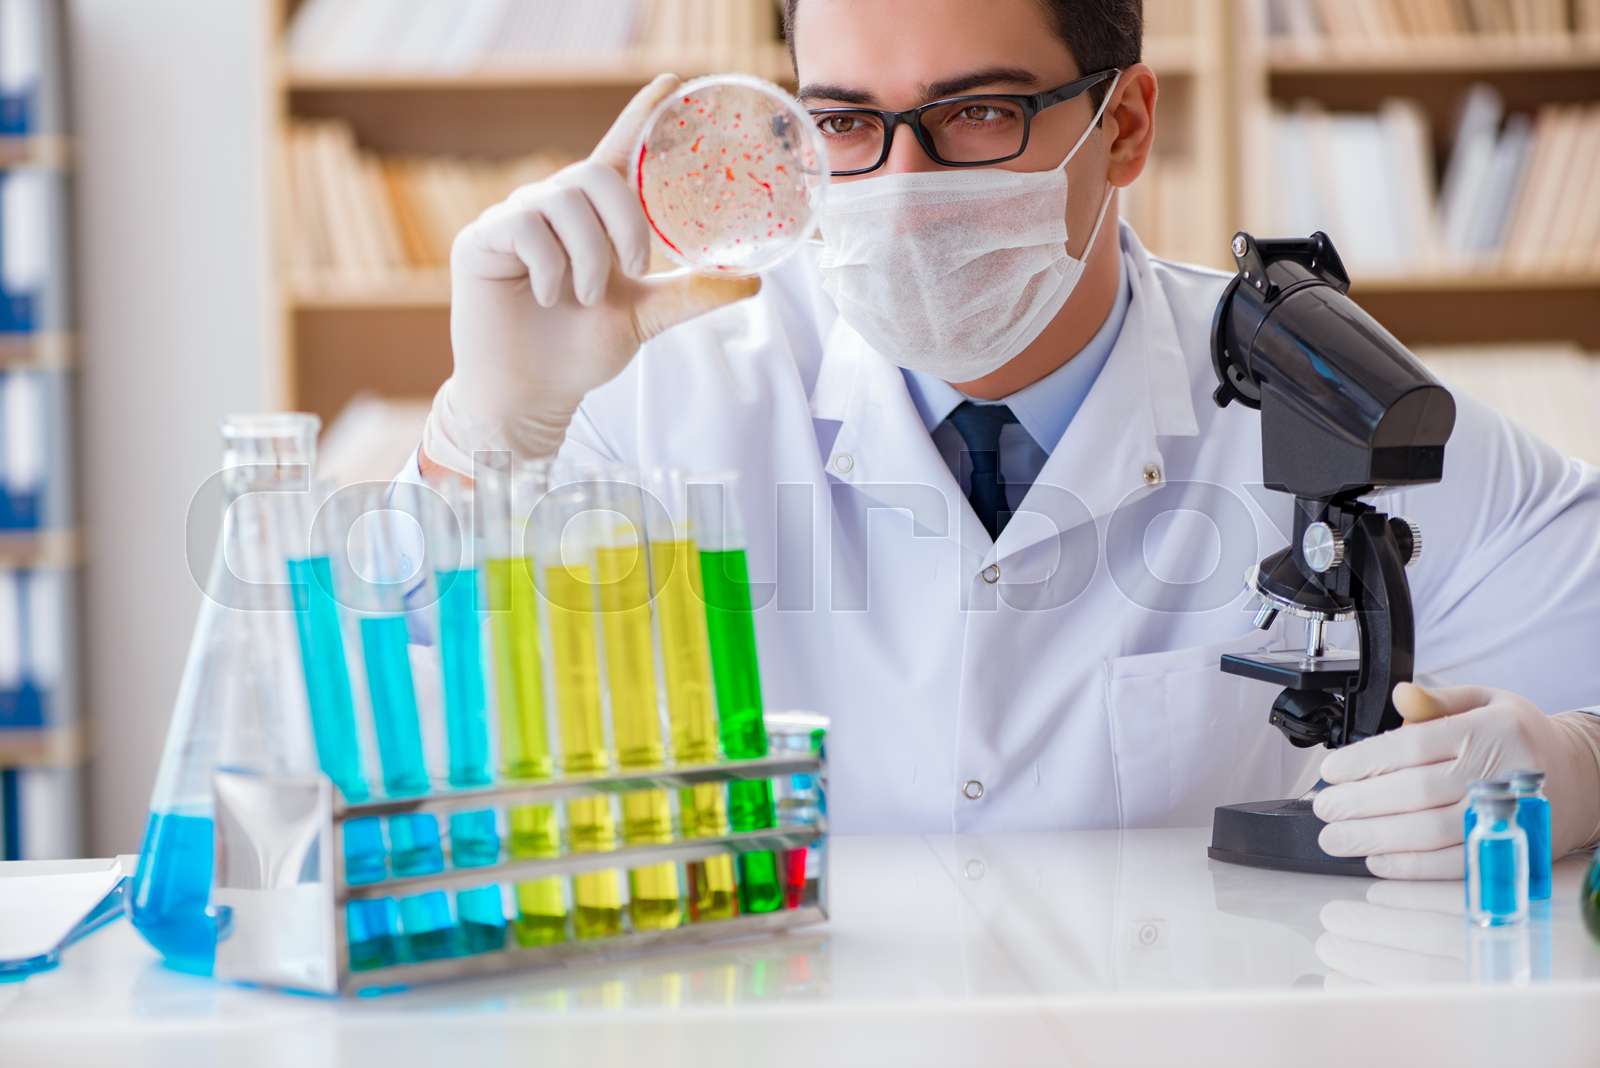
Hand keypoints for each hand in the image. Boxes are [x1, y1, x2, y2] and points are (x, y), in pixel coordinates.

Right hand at [423, 73, 761, 472]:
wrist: (532, 393)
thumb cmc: (579, 351)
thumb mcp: (645, 318)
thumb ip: (691, 294)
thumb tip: (752, 281)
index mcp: (592, 217)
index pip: (617, 152)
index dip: (640, 114)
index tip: (671, 83)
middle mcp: (553, 205)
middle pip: (596, 176)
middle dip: (623, 225)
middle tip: (628, 270)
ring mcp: (514, 218)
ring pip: (564, 204)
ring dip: (587, 259)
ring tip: (580, 297)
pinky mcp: (481, 239)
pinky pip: (526, 228)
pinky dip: (549, 269)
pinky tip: (546, 298)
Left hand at [1312, 682, 1599, 878]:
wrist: (1582, 777)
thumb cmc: (1519, 736)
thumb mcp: (1484, 701)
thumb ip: (1436, 701)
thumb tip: (1399, 696)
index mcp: (1488, 730)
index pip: (1412, 746)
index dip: (1364, 762)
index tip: (1330, 772)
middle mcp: (1500, 772)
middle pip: (1416, 793)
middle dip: (1361, 804)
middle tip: (1324, 810)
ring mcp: (1508, 815)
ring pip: (1432, 832)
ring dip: (1376, 838)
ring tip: (1336, 838)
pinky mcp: (1513, 849)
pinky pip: (1456, 864)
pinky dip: (1413, 866)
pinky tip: (1378, 860)